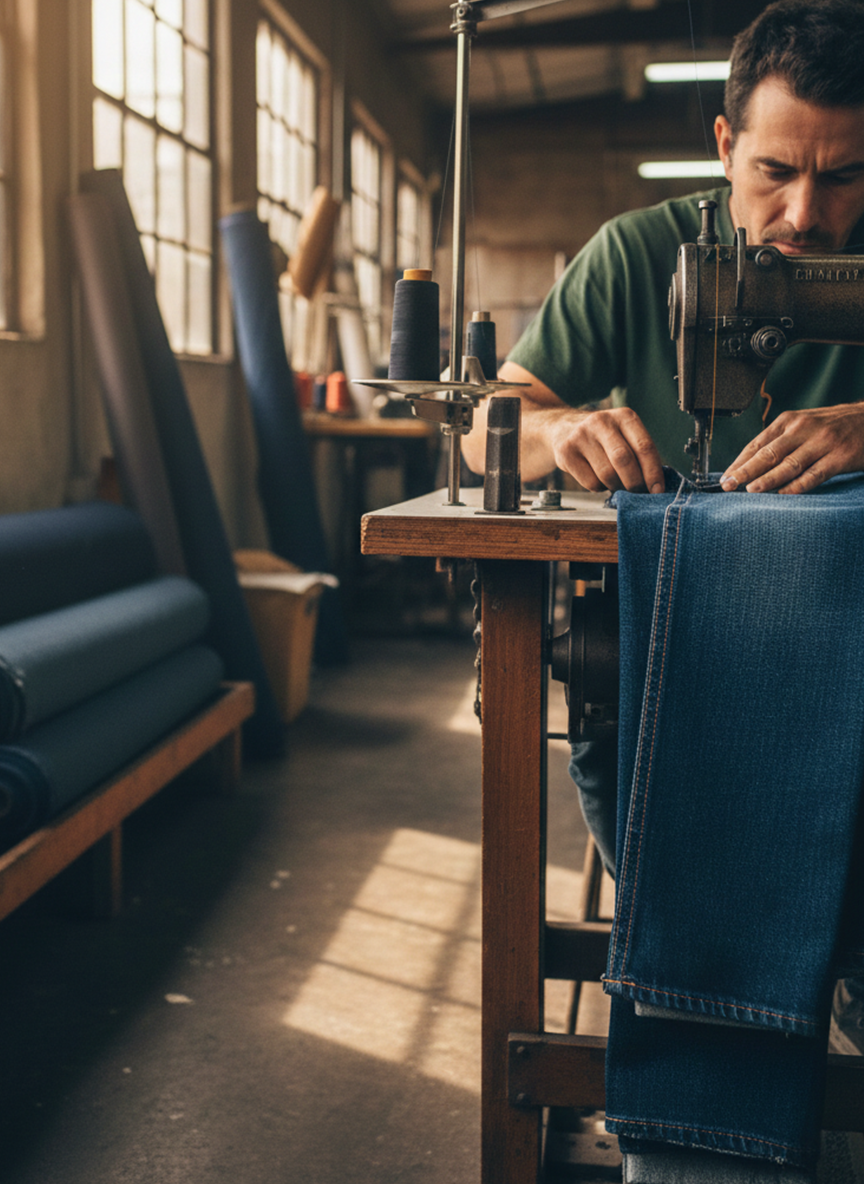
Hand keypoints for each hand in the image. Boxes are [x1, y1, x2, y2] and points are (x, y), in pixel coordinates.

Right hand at [549, 406, 665, 493]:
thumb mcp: (624, 434)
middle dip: (634, 483)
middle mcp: (602, 421)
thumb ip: (639, 454)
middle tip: (637, 493)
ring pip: (607, 474)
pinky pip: (590, 482)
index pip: (644, 447)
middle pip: (624, 460)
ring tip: (617, 484)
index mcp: (624, 416)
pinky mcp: (566, 452)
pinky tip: (598, 479)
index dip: (653, 472)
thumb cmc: (603, 438)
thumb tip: (655, 487)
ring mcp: (581, 435)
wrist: (563, 427)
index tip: (657, 490)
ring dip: (616, 487)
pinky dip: (599, 488)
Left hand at [720, 403, 863, 493]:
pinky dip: (797, 486)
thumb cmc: (834, 426)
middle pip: (769, 453)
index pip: (758, 443)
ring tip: (750, 490)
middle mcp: (803, 429)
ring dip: (768, 479)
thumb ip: (781, 441)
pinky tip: (783, 494)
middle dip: (745, 471)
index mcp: (790, 421)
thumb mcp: (804, 425)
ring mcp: (822, 442)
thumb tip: (751, 465)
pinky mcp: (840, 457)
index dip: (739, 462)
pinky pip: (814, 474)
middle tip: (728, 485)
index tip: (725, 477)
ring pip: (789, 464)